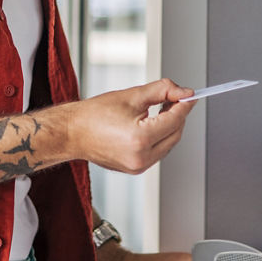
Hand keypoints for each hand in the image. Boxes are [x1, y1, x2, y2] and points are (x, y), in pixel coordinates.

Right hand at [65, 79, 193, 173]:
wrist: (72, 132)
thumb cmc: (95, 114)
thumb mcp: (132, 95)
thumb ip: (162, 91)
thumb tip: (183, 92)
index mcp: (141, 139)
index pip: (175, 120)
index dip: (185, 105)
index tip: (189, 95)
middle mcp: (141, 157)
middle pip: (175, 134)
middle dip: (178, 116)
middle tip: (174, 98)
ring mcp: (138, 167)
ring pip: (168, 145)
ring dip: (169, 127)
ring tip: (160, 109)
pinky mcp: (134, 169)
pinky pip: (157, 152)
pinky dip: (159, 138)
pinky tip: (151, 124)